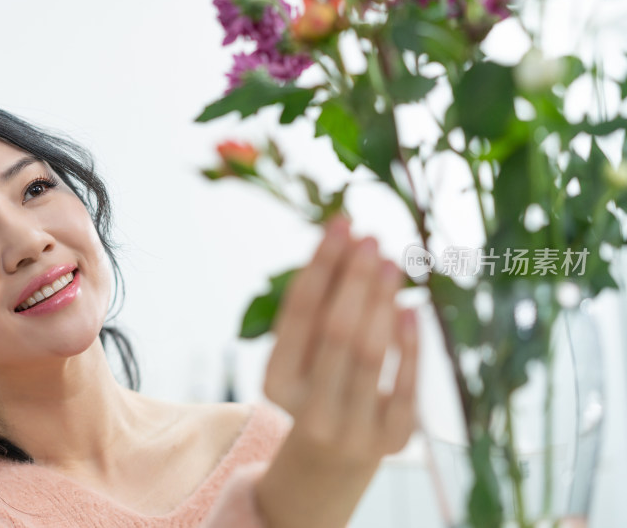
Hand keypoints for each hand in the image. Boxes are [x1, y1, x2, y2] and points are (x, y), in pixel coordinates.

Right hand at [255, 216, 418, 527]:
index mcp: (275, 383)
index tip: (342, 223)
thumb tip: (350, 243)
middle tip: (372, 239)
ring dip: (383, 301)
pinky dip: (411, 344)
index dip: (322, 263)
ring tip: (392, 263)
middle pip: (336, 330)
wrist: (330, 463)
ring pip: (371, 355)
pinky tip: (410, 307)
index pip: (299, 313)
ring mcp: (353, 429)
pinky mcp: (393, 440)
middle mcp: (308, 410)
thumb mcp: (301, 356)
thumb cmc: (315, 389)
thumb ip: (319, 308)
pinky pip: (407, 385)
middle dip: (355, 278)